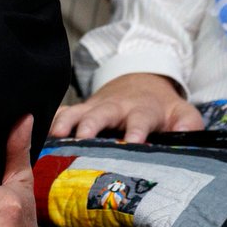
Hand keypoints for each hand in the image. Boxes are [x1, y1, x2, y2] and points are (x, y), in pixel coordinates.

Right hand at [50, 73, 202, 142]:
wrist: (140, 82)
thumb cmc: (161, 107)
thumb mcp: (183, 113)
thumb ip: (188, 125)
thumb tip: (184, 136)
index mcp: (141, 110)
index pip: (139, 120)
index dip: (135, 132)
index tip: (132, 144)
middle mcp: (114, 107)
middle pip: (101, 114)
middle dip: (90, 125)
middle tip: (81, 138)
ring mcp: (94, 106)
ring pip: (76, 111)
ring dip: (64, 122)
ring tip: (54, 136)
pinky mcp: (80, 109)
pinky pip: (61, 112)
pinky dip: (49, 120)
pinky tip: (39, 134)